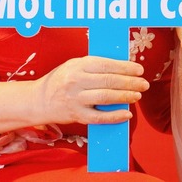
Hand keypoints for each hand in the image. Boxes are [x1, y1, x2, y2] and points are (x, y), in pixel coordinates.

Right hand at [34, 56, 148, 124]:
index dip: (126, 67)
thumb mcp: (74, 65)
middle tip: (144, 84)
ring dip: (125, 97)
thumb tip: (122, 69)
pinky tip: (127, 114)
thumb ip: (94, 66)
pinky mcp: (76, 115)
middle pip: (109, 81)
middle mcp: (76, 80)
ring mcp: (76, 99)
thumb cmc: (60, 80)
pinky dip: (115, 116)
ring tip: (137, 96)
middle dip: (130, 82)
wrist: (38, 100)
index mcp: (78, 64)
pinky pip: (99, 117)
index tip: (139, 69)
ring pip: (106, 97)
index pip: (107, 65)